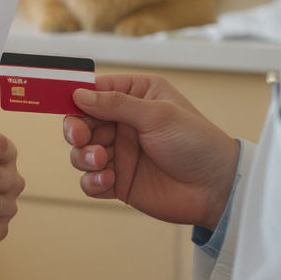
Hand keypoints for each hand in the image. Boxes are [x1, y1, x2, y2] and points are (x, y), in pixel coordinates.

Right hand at [62, 74, 238, 230]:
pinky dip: (92, 182)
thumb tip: (79, 94)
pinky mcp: (119, 181)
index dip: (75, 97)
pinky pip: (90, 181)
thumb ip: (116, 104)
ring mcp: (120, 152)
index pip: (94, 91)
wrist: (217, 188)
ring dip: (84, 157)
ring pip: (80, 151)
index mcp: (135, 96)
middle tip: (80, 138)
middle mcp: (123, 123)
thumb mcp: (157, 115)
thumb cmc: (196, 142)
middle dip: (75, 130)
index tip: (63, 104)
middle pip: (80, 122)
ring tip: (102, 162)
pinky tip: (108, 182)